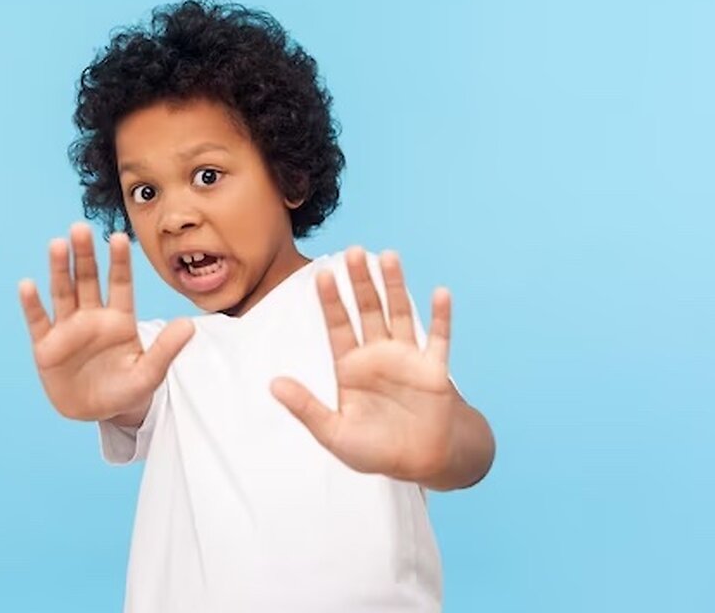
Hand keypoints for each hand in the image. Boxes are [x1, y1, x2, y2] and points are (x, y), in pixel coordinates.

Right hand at [17, 222, 194, 422]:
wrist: (100, 413)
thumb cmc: (128, 390)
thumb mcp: (150, 373)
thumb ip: (167, 349)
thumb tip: (189, 325)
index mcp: (120, 319)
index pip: (120, 284)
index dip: (119, 261)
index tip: (120, 237)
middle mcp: (93, 317)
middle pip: (87, 280)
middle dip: (84, 255)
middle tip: (81, 228)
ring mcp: (68, 329)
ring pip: (63, 293)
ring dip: (59, 269)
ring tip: (57, 244)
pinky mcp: (47, 346)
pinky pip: (38, 321)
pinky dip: (32, 304)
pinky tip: (27, 285)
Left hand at [270, 246, 461, 481]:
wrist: (422, 463)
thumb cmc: (376, 450)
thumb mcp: (334, 433)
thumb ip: (306, 408)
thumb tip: (274, 384)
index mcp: (350, 367)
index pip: (338, 326)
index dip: (331, 301)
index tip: (323, 274)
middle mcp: (377, 355)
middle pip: (367, 310)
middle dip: (360, 282)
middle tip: (353, 251)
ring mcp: (407, 359)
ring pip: (399, 314)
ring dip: (395, 286)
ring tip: (389, 257)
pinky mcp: (434, 370)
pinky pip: (439, 339)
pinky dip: (441, 317)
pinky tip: (440, 293)